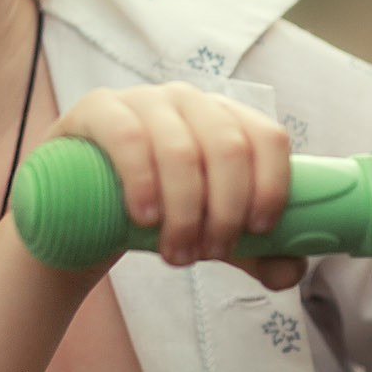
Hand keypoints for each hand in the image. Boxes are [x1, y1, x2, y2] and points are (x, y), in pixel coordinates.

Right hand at [51, 82, 303, 289]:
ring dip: (186, 210)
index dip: (272, 184)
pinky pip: (128, 136)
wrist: (79, 209)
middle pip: (228, 147)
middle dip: (226, 210)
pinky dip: (143, 181)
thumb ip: (256, 254)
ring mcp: (143, 100)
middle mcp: (190, 102)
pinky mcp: (99, 110)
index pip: (267, 137)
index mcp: (227, 120)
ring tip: (175, 254)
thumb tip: (293, 271)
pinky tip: (144, 217)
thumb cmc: (158, 214)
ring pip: (181, 149)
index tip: (259, 231)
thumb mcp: (210, 234)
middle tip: (210, 253)